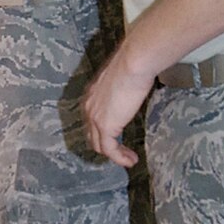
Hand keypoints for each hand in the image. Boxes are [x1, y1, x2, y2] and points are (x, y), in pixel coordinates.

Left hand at [82, 46, 152, 168]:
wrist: (133, 63)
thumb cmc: (134, 64)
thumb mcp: (124, 78)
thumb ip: (123, 88)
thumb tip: (134, 88)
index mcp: (92, 95)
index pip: (93, 120)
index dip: (104, 132)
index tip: (119, 137)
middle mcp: (89, 107)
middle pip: (93, 135)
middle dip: (107, 146)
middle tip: (123, 152)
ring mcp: (95, 118)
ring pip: (100, 145)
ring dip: (115, 155)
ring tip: (129, 159)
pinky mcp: (105, 126)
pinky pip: (109, 150)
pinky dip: (119, 158)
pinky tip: (130, 160)